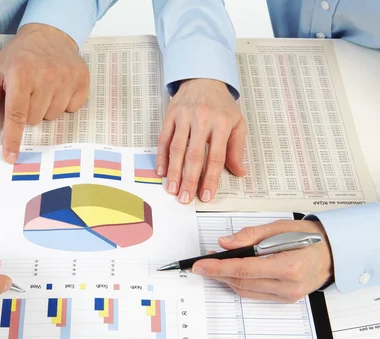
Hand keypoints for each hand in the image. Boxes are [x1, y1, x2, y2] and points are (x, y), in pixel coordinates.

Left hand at [0, 23, 88, 162]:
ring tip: (43, 87)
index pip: (16, 115)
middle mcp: (46, 76)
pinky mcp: (82, 80)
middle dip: (28, 111)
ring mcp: (66, 78)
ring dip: (46, 107)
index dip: (12, 138)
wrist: (49, 34)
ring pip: (52, 116)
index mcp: (21, 74)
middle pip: (34, 119)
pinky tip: (58, 87)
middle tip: (28, 92)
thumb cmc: (19, 57)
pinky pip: (71, 109)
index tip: (10, 157)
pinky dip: (64, 103)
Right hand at [157, 79, 246, 203]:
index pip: (215, 156)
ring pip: (176, 149)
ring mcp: (184, 116)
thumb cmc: (221, 104)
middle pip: (194, 155)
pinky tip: (161, 171)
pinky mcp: (170, 115)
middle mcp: (202, 119)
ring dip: (173, 172)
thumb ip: (236, 149)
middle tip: (185, 198)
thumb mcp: (237, 122)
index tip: (206, 195)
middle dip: (189, 180)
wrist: (204, 78)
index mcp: (221, 123)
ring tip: (172, 189)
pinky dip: (162, 157)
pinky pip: (164, 139)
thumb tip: (239, 172)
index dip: (210, 178)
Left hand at [192, 220, 333, 302]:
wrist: (334, 252)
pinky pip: (254, 292)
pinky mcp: (285, 299)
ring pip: (245, 290)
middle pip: (241, 282)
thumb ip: (249, 235)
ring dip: (226, 278)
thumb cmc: (309, 237)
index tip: (199, 265)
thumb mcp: (279, 228)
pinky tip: (231, 271)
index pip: (243, 269)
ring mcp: (287, 296)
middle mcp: (288, 286)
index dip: (217, 268)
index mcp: (288, 267)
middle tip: (202, 262)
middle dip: (218, 272)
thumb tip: (224, 243)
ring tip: (214, 264)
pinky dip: (240, 282)